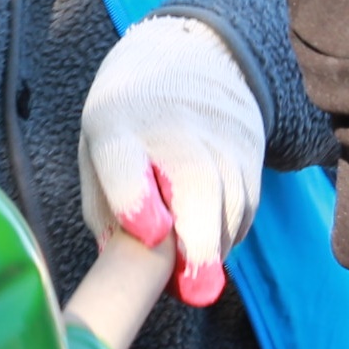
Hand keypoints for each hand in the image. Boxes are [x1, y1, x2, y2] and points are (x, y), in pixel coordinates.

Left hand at [78, 16, 265, 307]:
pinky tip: (205, 237)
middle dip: (198, 244)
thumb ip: (104, 209)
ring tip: (187, 265)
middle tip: (190, 289)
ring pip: (229, 207)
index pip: (124, 161)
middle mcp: (174, 128)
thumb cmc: (128, 120)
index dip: (135, 200)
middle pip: (197, 186)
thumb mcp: (96, 151)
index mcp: (116, 124)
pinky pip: (245, 211)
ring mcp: (220, 138)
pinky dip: (227, 234)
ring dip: (211, 249)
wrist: (190, 59)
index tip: (150, 232)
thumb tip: (125, 269)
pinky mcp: (252, 152)